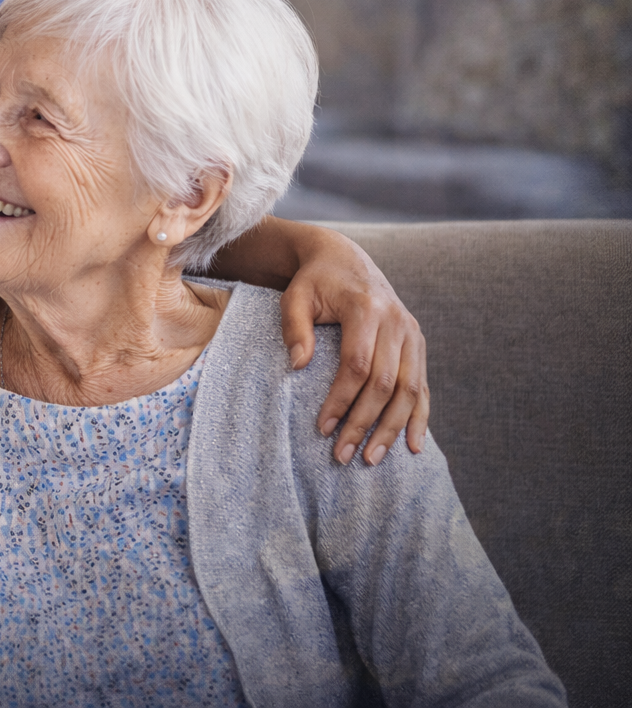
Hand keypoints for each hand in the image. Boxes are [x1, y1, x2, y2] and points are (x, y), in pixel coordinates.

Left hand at [280, 233, 428, 466]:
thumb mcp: (295, 297)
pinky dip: (419, 417)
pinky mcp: (418, 343)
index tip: (322, 428)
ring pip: (410, 390)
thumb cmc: (314, 282)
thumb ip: (294, 328)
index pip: (357, 365)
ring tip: (373, 459)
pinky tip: (413, 445)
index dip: (341, 400)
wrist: (344, 258)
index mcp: (366, 309)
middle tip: (343, 455)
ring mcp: (412, 333)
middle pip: (386, 384)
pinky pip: (423, 385)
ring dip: (392, 428)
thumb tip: (298, 366)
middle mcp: (397, 322)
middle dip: (365, 423)